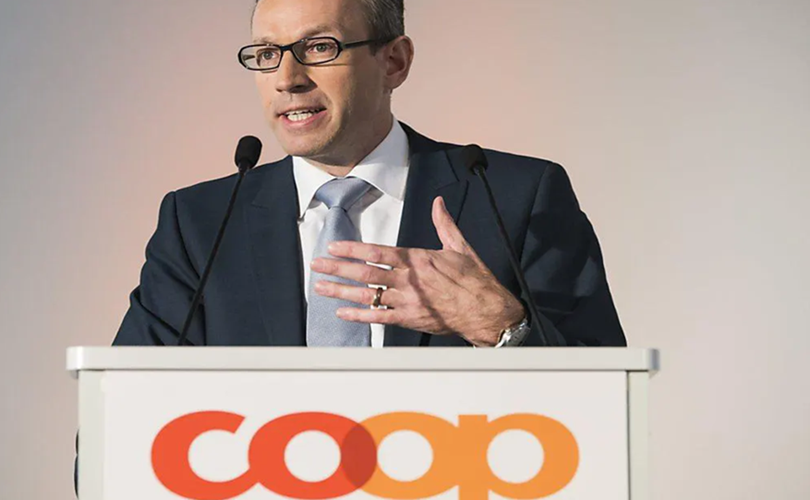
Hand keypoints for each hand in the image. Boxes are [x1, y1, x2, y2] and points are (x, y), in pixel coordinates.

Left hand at [310, 196, 525, 345]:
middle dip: (337, 268)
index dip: (352, 250)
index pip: (377, 252)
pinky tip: (342, 312)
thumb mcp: (459, 246)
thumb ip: (444, 223)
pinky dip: (359, 315)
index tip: (334, 247)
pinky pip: (379, 317)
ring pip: (367, 295)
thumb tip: (438, 202)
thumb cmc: (474, 279)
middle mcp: (408, 280)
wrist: (486, 310)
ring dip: (341, 291)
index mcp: (417, 260)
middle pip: (365, 273)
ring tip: (320, 287)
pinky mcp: (410, 319)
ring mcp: (407, 301)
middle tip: (316, 265)